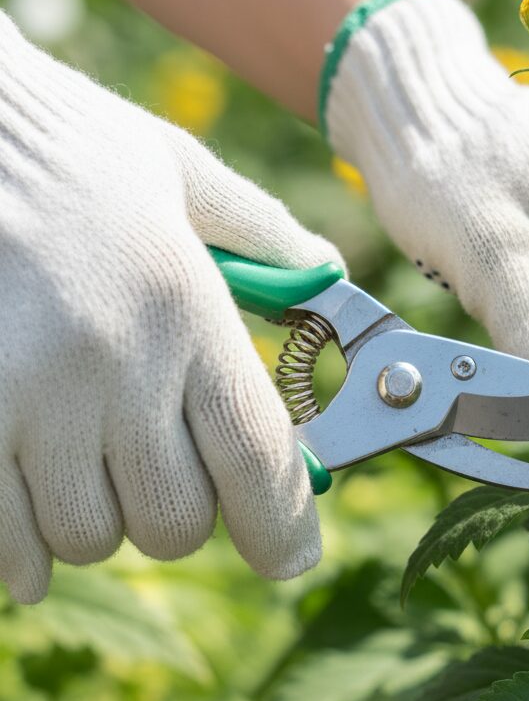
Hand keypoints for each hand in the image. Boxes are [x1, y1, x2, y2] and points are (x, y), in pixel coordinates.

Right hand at [0, 13, 340, 601]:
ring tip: (84, 467)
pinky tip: (26, 524)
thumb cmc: (59, 145)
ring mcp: (27, 398)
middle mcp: (117, 366)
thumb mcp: (176, 169)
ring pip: (91, 537)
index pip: (261, 461)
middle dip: (182, 516)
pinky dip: (22, 551)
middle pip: (179, 521)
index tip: (290, 556)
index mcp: (187, 310)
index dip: (284, 528)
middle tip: (160, 473)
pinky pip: (4, 541)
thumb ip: (261, 232)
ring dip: (99, 521)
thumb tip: (325, 269)